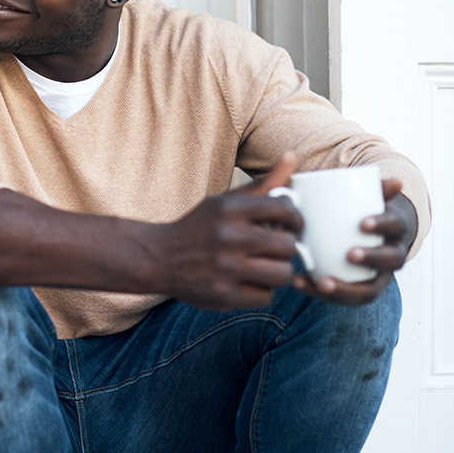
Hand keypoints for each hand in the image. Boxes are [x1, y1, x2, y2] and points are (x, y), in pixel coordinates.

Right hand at [149, 152, 302, 309]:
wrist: (158, 258)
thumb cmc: (200, 228)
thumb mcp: (225, 201)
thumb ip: (263, 184)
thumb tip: (292, 156)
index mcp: (230, 209)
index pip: (285, 209)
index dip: (295, 218)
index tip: (290, 225)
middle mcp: (228, 237)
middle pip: (288, 245)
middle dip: (287, 247)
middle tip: (277, 248)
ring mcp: (225, 268)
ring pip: (282, 274)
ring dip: (278, 271)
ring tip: (267, 266)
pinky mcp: (223, 294)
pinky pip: (265, 296)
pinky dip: (261, 290)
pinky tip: (249, 281)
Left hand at [292, 177, 412, 305]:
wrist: (368, 232)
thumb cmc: (362, 210)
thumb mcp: (367, 196)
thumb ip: (371, 186)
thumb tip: (395, 181)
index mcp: (395, 228)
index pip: (394, 226)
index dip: (381, 225)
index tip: (361, 223)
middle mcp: (392, 256)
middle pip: (390, 261)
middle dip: (371, 259)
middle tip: (349, 254)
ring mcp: (376, 277)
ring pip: (368, 290)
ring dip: (345, 289)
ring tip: (321, 282)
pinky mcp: (356, 290)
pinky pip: (342, 298)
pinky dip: (320, 293)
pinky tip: (299, 282)